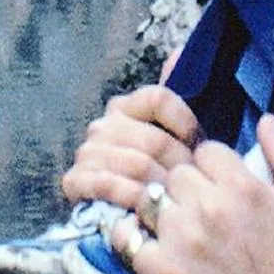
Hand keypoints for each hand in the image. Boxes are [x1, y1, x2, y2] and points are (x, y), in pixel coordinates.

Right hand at [59, 84, 202, 211]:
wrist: (134, 221)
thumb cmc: (160, 179)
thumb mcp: (176, 143)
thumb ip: (176, 102)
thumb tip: (177, 51)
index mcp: (125, 108)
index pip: (158, 99)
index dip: (184, 123)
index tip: (199, 146)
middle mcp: (103, 125)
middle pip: (151, 138)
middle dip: (176, 166)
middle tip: (192, 187)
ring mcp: (87, 152)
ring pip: (133, 162)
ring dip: (157, 185)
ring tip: (173, 201)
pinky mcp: (75, 181)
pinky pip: (104, 181)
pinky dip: (126, 195)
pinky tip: (141, 205)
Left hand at [114, 116, 273, 273]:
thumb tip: (266, 118)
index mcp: (242, 186)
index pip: (206, 150)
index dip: (213, 168)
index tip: (221, 188)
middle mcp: (208, 207)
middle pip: (176, 171)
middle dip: (187, 187)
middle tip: (201, 212)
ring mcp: (181, 239)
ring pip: (150, 197)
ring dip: (161, 210)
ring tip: (180, 230)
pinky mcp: (162, 271)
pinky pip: (126, 235)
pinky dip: (131, 236)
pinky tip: (149, 244)